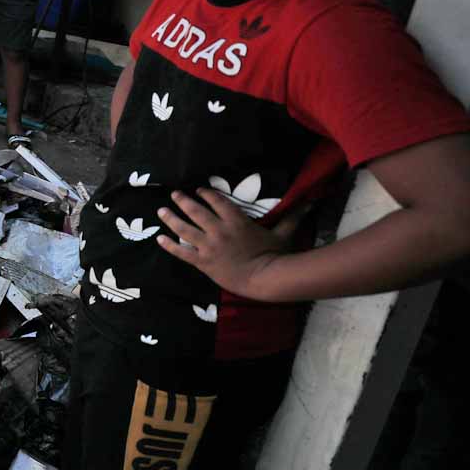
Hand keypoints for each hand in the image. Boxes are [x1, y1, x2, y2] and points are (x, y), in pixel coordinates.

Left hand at [155, 188, 302, 300]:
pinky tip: (159, 239)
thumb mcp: (284, 234)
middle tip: (174, 194)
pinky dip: (169, 245)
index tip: (199, 190)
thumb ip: (292, 216)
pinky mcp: (202, 262)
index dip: (207, 194)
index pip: (217, 201)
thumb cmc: (275, 256)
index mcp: (237, 221)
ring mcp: (208, 247)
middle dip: (183, 201)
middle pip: (196, 212)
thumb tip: (310, 202)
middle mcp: (219, 231)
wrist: (264, 280)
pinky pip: (181, 252)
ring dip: (170, 218)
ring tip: (161, 210)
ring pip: (184, 229)